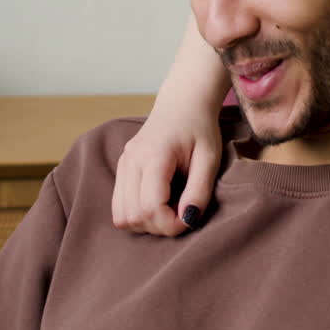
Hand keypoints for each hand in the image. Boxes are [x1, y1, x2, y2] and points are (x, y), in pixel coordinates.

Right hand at [112, 105, 222, 235]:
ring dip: (146, 223)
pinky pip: (119, 207)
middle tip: (182, 214)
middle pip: (133, 216)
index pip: (150, 207)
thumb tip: (188, 220)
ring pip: (121, 216)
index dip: (171, 224)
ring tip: (170, 209)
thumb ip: (199, 190)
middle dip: (159, 226)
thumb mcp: (210, 158)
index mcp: (153, 156)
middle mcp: (131, 161)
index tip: (191, 217)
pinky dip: (137, 214)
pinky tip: (159, 204)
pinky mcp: (121, 169)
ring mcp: (123, 164)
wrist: (182, 104)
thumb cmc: (200, 129)